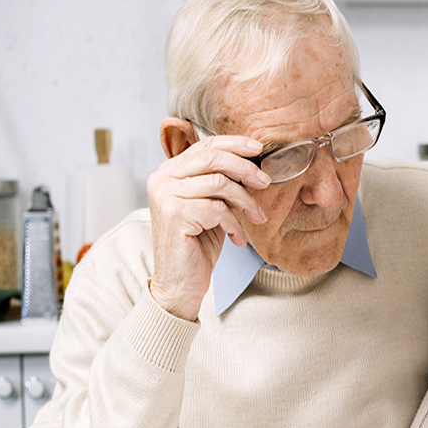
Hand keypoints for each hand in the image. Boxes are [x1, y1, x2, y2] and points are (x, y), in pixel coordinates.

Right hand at [146, 120, 270, 320]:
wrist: (181, 283)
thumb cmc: (198, 244)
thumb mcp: (213, 207)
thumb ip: (222, 183)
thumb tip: (253, 163)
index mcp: (169, 172)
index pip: (205, 145)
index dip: (234, 144)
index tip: (260, 148)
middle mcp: (161, 178)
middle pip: (212, 158)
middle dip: (245, 168)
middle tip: (266, 182)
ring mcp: (165, 195)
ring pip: (219, 183)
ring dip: (246, 201)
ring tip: (257, 218)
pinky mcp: (174, 214)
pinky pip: (217, 209)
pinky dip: (234, 223)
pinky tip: (238, 238)